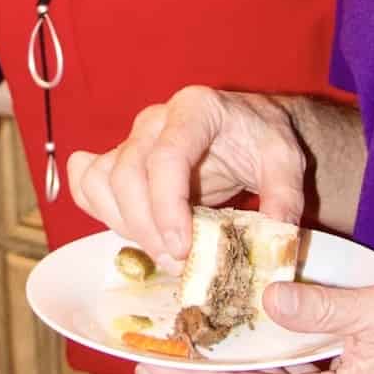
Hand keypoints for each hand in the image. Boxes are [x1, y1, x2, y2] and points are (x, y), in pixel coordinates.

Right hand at [67, 87, 306, 260]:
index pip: (166, 156)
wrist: (245, 128)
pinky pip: (88, 182)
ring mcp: (132, 138)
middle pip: (126, 174)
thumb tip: (276, 235)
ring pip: (101, 181)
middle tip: (178, 263)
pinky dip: (99, 211)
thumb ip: (284, 194)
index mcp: (196, 110)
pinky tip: (131, 231)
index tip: (182, 248)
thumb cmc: (260, 139)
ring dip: (123, 225)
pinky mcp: (118, 158)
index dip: (166, 206)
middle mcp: (155, 120)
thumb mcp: (285, 159)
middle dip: (146, 228)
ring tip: (160, 251)